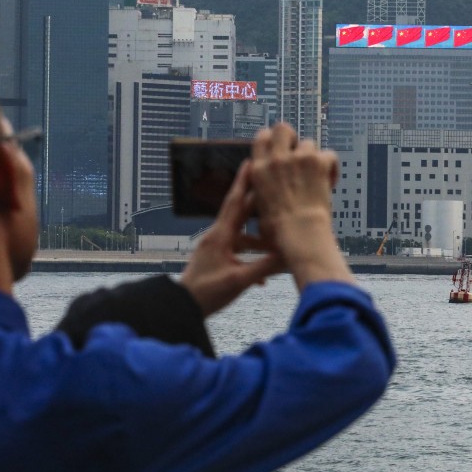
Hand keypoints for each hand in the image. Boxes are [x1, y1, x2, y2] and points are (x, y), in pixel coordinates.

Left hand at [180, 161, 284, 316]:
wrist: (182, 309)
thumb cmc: (206, 294)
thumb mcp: (239, 280)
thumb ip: (265, 267)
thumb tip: (290, 255)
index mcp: (220, 236)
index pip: (236, 203)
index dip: (245, 182)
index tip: (253, 163)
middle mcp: (217, 237)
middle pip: (241, 214)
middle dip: (257, 202)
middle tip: (273, 189)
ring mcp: (216, 248)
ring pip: (242, 236)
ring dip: (259, 240)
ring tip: (277, 246)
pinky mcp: (216, 260)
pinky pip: (238, 251)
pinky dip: (252, 258)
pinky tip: (262, 278)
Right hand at [250, 124, 352, 288]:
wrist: (299, 233)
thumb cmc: (278, 230)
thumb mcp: (258, 207)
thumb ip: (261, 189)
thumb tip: (264, 188)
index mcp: (259, 170)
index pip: (261, 138)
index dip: (272, 140)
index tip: (280, 150)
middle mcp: (277, 159)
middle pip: (283, 128)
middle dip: (292, 137)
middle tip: (298, 154)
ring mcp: (298, 159)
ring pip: (309, 143)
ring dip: (313, 156)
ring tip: (316, 175)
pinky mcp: (318, 163)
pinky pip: (329, 155)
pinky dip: (331, 167)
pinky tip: (329, 181)